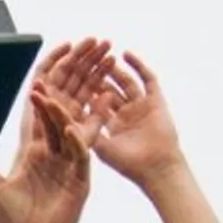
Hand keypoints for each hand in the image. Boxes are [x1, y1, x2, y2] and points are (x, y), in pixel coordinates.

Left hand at [0, 42, 105, 222]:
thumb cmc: (15, 220)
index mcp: (38, 148)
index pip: (44, 110)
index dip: (47, 85)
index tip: (51, 58)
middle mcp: (57, 151)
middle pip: (65, 109)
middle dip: (72, 83)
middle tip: (79, 57)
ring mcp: (71, 164)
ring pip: (71, 128)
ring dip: (70, 108)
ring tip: (65, 88)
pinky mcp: (80, 180)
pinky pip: (79, 155)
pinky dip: (76, 140)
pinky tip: (70, 127)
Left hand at [82, 51, 185, 187]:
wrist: (158, 169)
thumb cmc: (130, 165)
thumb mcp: (100, 148)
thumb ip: (85, 133)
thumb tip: (64, 119)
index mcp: (111, 125)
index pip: (93, 103)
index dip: (81, 89)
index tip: (69, 76)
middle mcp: (125, 114)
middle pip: (108, 89)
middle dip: (96, 74)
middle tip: (84, 58)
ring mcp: (141, 106)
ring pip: (125, 82)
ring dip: (114, 68)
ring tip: (103, 53)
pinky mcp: (156, 101)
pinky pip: (147, 79)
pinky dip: (138, 66)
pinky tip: (126, 54)